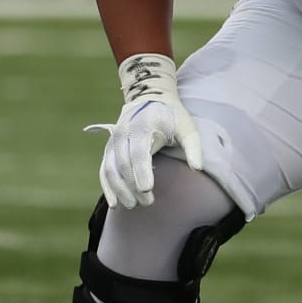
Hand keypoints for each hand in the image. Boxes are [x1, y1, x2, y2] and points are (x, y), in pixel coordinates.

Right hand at [86, 54, 202, 208]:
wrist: (150, 97)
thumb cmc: (172, 116)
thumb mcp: (187, 127)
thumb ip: (193, 147)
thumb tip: (197, 168)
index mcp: (143, 127)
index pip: (139, 153)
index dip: (142, 171)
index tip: (146, 189)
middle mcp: (124, 133)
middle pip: (124, 164)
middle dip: (133, 186)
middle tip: (147, 203)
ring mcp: (114, 141)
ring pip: (111, 169)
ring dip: (119, 189)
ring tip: (131, 205)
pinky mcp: (109, 148)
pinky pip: (104, 169)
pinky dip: (107, 186)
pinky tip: (114, 203)